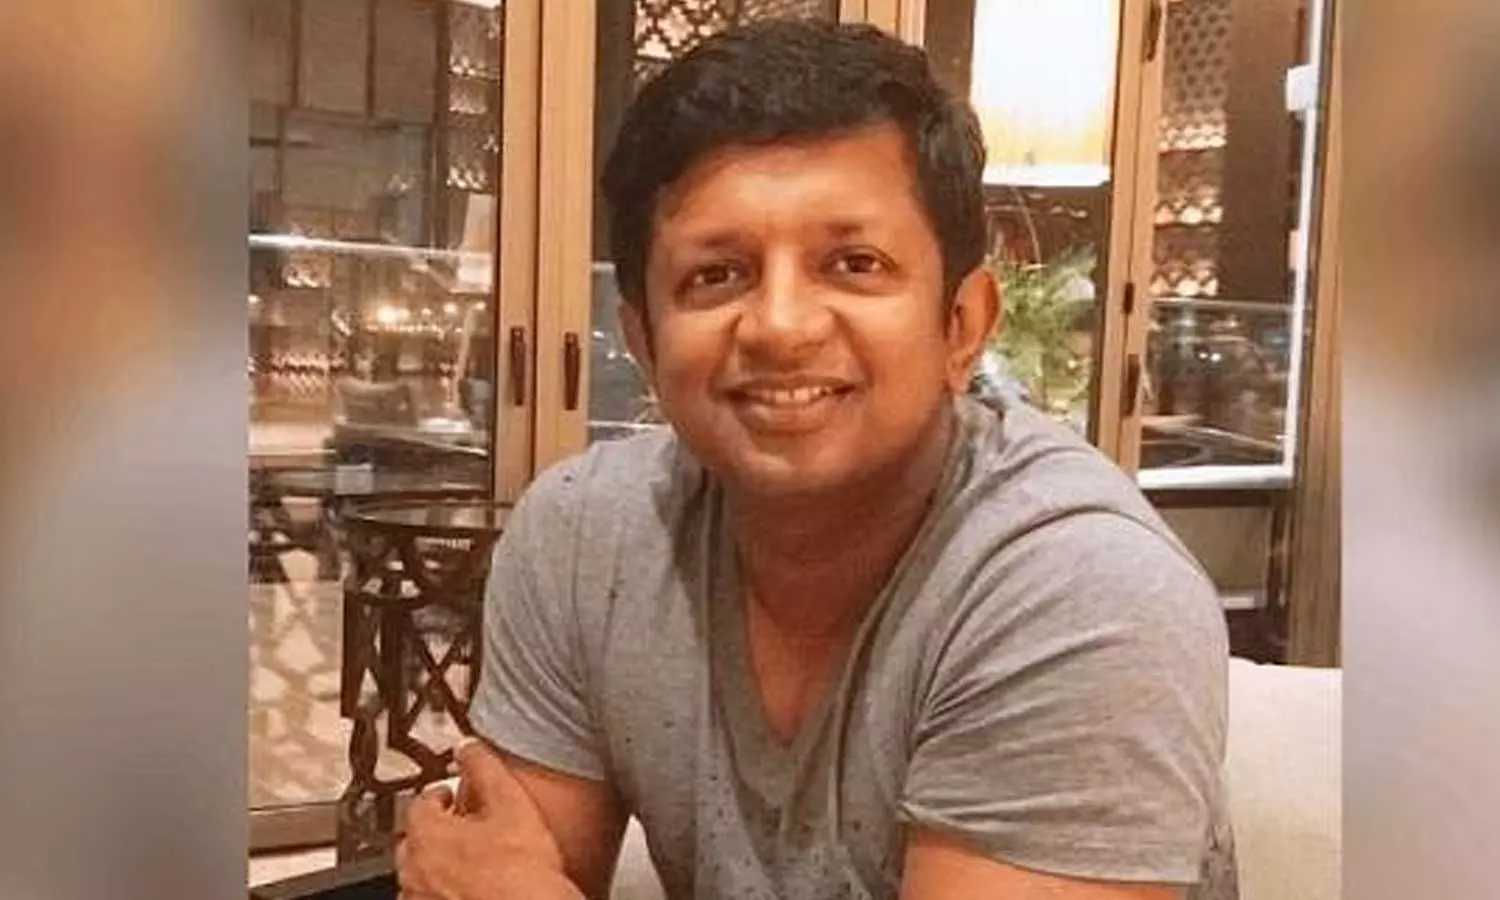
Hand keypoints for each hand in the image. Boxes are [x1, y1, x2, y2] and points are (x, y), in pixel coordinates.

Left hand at [396, 737, 583, 899]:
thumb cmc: (519, 873)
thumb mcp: (511, 803)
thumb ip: (485, 767)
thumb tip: (470, 748)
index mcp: (427, 834)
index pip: (421, 803)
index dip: (440, 795)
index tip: (451, 794)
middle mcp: (415, 871)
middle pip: (415, 840)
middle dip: (435, 829)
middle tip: (458, 825)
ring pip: (419, 875)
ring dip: (435, 864)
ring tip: (464, 861)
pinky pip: (428, 899)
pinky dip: (441, 891)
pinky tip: (465, 890)